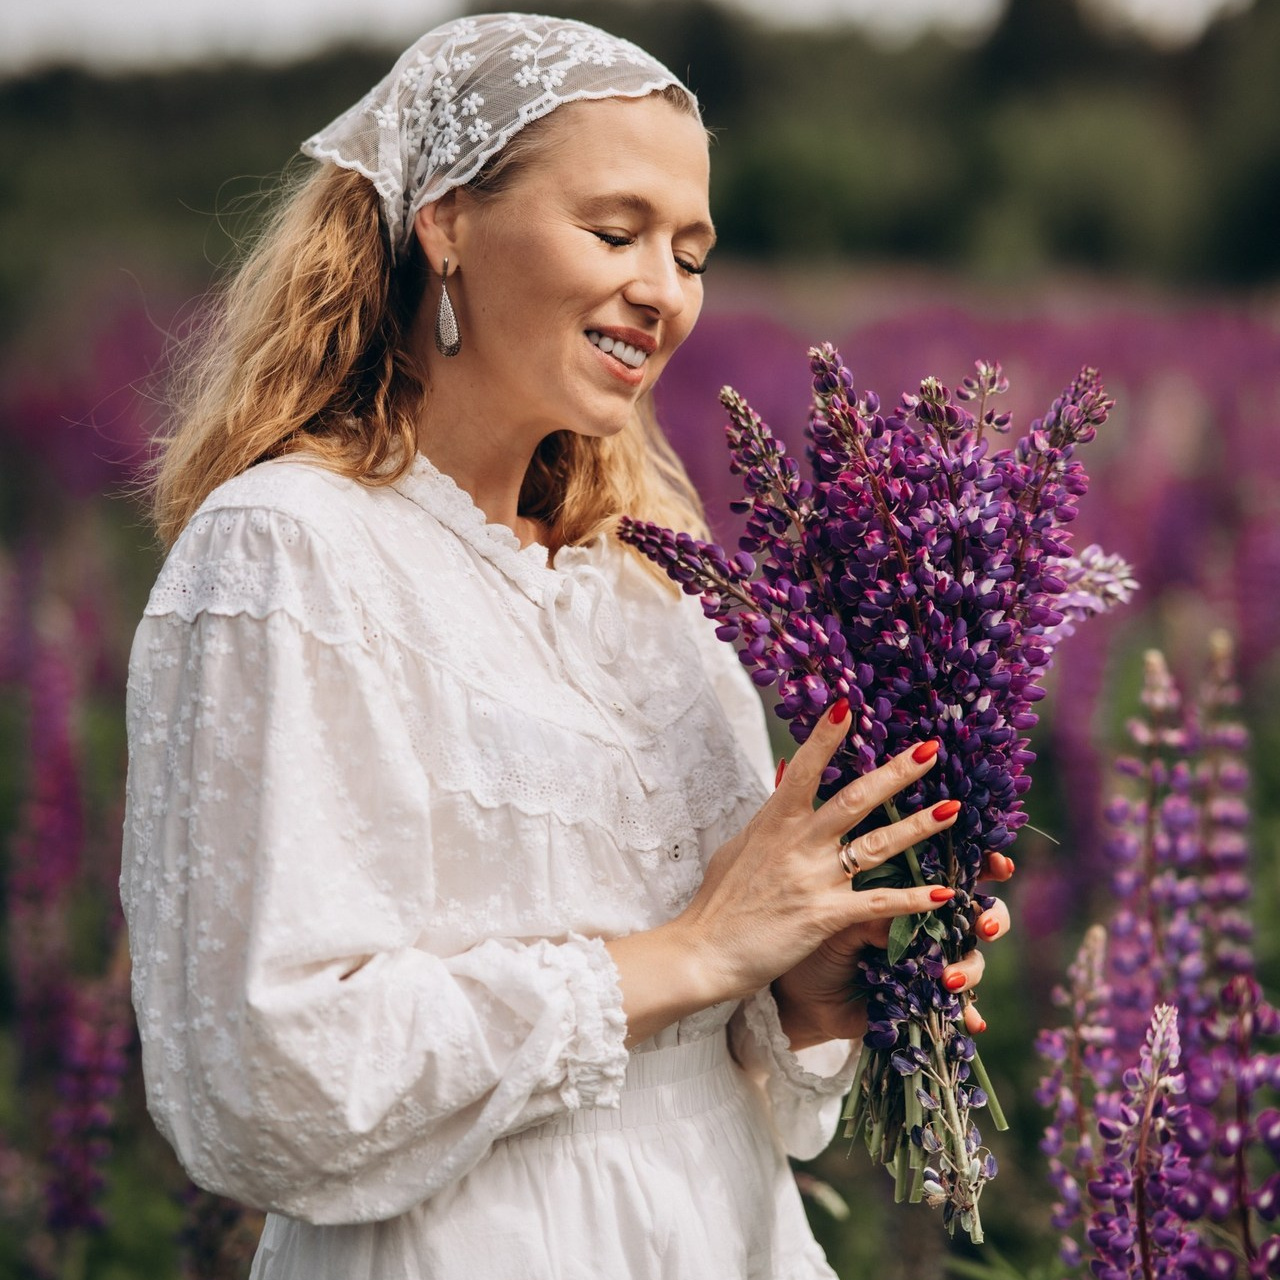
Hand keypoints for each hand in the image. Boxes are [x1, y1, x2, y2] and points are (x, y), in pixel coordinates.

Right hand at [669, 698, 965, 1011]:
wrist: (703, 952)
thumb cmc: (718, 902)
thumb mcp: (739, 847)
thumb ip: (768, 821)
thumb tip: (783, 790)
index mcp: (775, 821)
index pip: (804, 769)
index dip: (825, 738)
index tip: (845, 705)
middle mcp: (798, 843)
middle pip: (855, 799)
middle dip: (897, 773)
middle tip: (931, 750)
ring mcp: (813, 878)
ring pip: (877, 846)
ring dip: (918, 827)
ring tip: (953, 809)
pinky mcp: (824, 915)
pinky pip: (878, 903)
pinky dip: (912, 899)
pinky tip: (942, 892)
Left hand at [771, 852, 1012, 1049]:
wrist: (797, 993)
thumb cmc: (812, 937)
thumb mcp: (838, 915)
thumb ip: (876, 906)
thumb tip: (917, 905)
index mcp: (907, 886)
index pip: (953, 867)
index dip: (984, 863)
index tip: (999, 862)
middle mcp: (927, 921)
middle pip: (978, 912)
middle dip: (992, 917)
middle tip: (983, 926)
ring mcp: (931, 960)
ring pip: (974, 958)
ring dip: (973, 967)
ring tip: (951, 978)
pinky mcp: (927, 997)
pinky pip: (959, 1005)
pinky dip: (969, 1013)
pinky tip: (973, 1021)